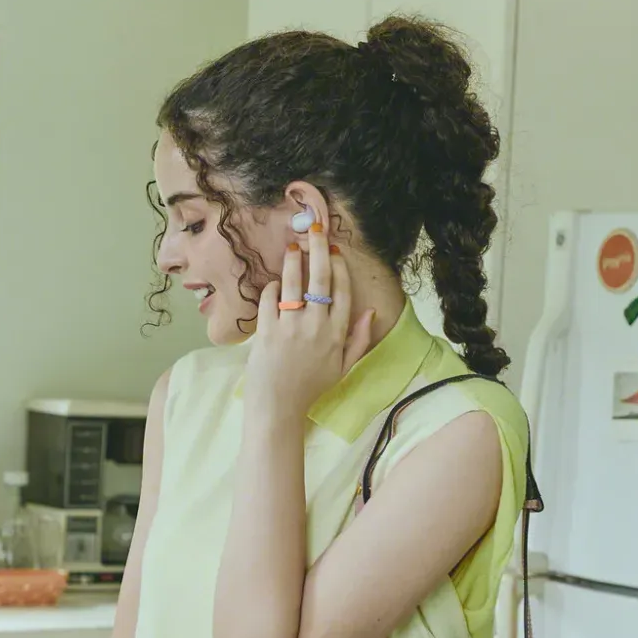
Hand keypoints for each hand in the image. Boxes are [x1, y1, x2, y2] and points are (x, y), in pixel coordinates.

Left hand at [248, 222, 376, 418]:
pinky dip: (271, 288)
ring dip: (293, 261)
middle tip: (315, 229)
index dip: (340, 268)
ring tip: (292, 248)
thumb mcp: (343, 368)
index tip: (336, 251)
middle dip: (319, 249)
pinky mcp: (267, 331)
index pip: (343, 291)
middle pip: (321, 279)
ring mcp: (290, 327)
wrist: (278, 408)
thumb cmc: (310, 389)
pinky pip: (269, 299)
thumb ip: (359, 339)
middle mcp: (316, 326)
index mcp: (337, 334)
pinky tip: (274, 285)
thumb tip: (370, 311)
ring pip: (294, 283)